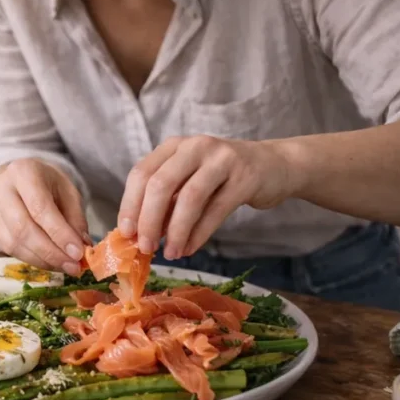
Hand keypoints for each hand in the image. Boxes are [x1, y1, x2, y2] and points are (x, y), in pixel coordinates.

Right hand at [0, 159, 90, 275]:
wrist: (19, 178)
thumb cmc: (46, 184)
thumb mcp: (67, 191)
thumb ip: (75, 218)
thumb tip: (81, 248)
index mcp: (23, 171)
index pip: (39, 207)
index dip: (59, 233)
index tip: (77, 253)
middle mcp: (0, 188)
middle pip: (22, 228)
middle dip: (50, 252)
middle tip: (73, 266)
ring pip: (13, 243)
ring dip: (41, 260)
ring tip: (64, 266)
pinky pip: (8, 249)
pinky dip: (31, 259)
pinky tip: (48, 262)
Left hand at [117, 136, 294, 258]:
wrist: (274, 167)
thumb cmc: (221, 178)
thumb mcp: (189, 180)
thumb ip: (165, 201)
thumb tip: (138, 234)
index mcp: (174, 146)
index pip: (141, 173)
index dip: (130, 204)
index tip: (125, 233)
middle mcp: (195, 147)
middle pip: (161, 183)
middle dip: (149, 219)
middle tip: (145, 247)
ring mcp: (222, 159)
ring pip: (189, 197)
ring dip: (176, 230)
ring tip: (170, 253)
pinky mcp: (246, 177)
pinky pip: (216, 210)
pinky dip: (199, 233)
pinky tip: (189, 248)